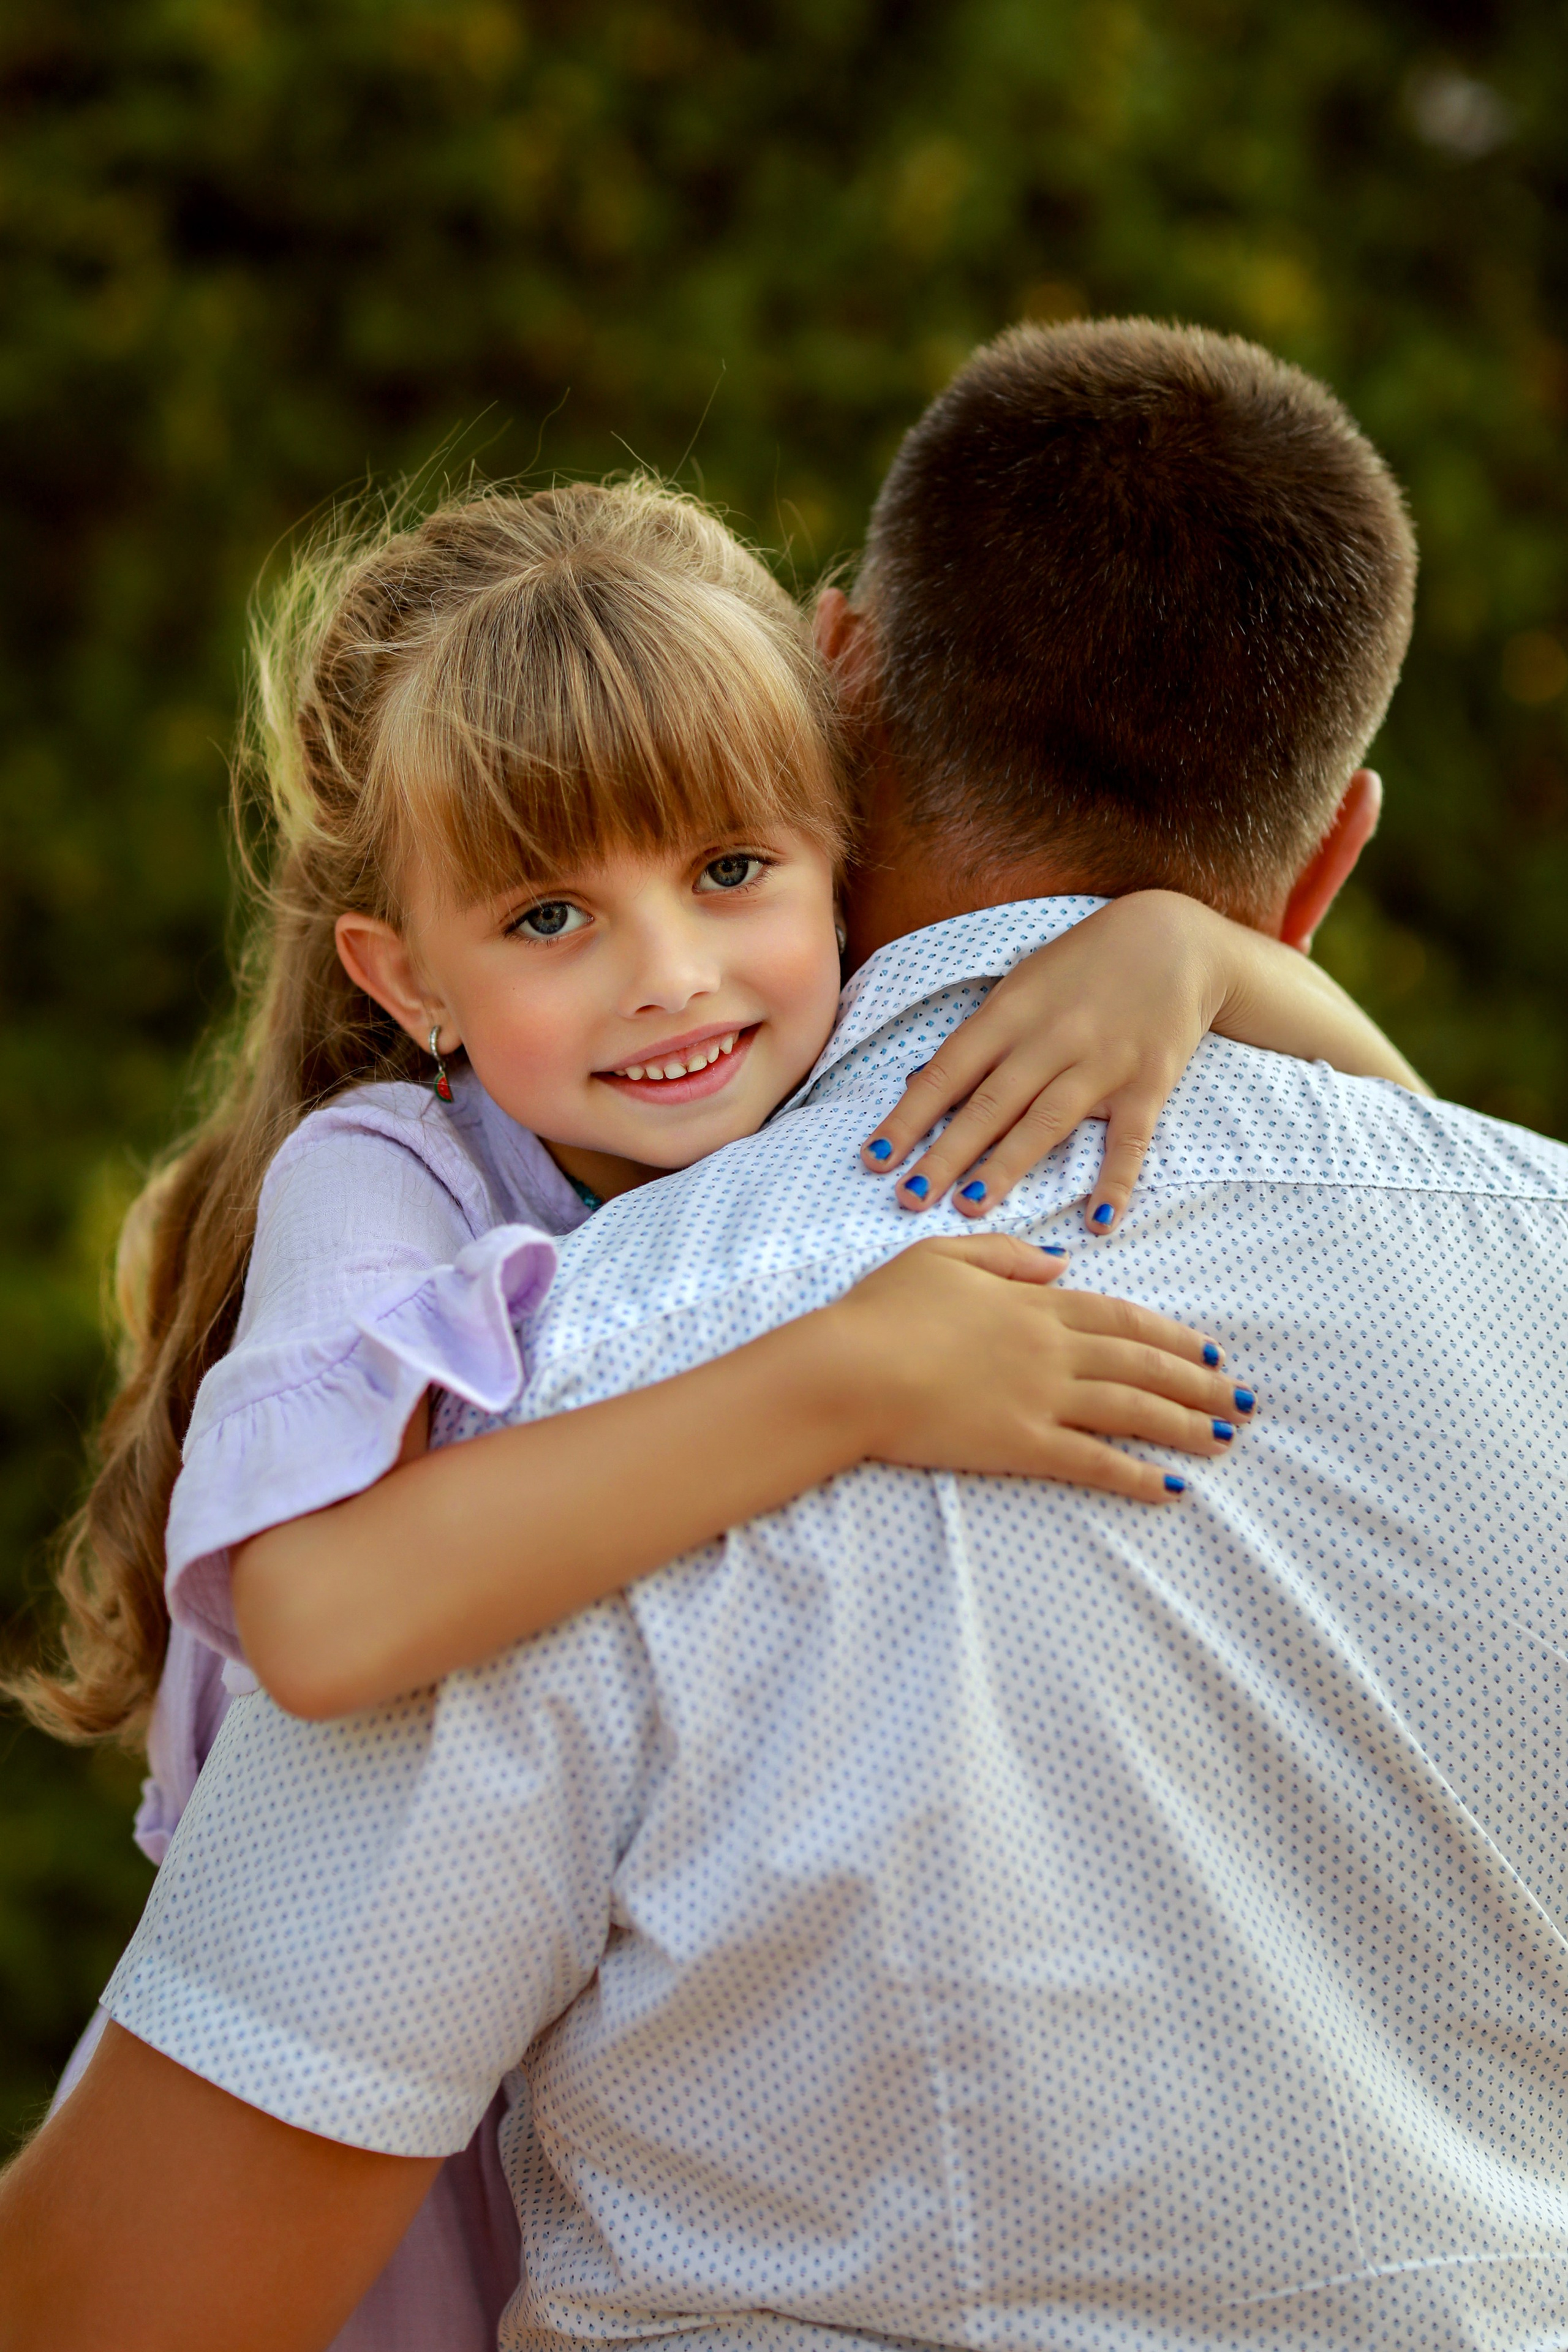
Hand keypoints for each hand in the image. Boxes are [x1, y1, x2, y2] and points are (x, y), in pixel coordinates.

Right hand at [827, 1233, 1250, 1504]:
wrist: (849, 1369)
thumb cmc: (882, 1312)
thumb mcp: (941, 1256)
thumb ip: (1006, 1255)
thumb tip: (1061, 1263)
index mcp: (1033, 1303)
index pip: (1120, 1317)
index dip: (1170, 1335)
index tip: (1207, 1350)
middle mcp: (1051, 1349)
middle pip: (1142, 1363)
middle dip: (1197, 1381)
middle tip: (1240, 1399)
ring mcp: (1041, 1397)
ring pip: (1133, 1409)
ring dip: (1185, 1424)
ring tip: (1224, 1439)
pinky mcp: (1023, 1445)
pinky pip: (1095, 1462)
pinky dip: (1138, 1475)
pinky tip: (1172, 1488)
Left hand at [860, 893, 1231, 1233]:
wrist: (1173, 938)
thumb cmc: (1083, 965)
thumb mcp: (1022, 984)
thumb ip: (979, 1037)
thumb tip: (917, 1083)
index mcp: (1011, 1012)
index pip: (948, 1071)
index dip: (909, 1116)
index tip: (874, 1159)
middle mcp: (1051, 1039)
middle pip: (989, 1104)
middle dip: (946, 1154)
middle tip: (910, 1198)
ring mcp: (1101, 1063)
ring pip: (1046, 1123)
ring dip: (1007, 1167)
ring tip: (970, 1207)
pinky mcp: (1149, 1083)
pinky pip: (1129, 1141)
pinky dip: (1114, 1181)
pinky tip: (1097, 1221)